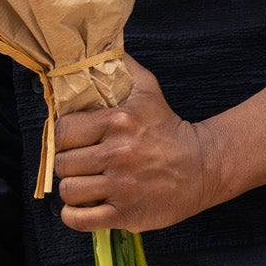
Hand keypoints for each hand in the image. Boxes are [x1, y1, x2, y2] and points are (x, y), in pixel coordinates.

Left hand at [52, 54, 224, 233]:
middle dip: (68, 164)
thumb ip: (122, 66)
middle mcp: (116, 154)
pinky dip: (74, 216)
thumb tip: (101, 46)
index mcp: (116, 122)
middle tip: (81, 164)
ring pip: (69, 190)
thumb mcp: (147, 89)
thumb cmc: (168, 127)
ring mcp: (120, 187)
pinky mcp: (126, 214)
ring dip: (72, 189)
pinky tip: (83, 208)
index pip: (63, 131)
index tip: (74, 141)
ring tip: (85, 184)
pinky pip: (80, 220)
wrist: (202, 165)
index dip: (64, 137)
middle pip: (63, 163)